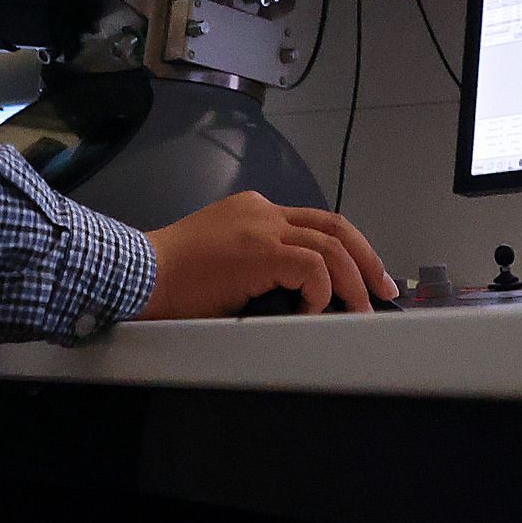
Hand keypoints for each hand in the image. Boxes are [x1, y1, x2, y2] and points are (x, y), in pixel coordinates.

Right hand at [136, 192, 396, 317]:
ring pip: (331, 246)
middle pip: (334, 227)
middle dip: (366, 259)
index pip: (313, 225)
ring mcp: (263, 228)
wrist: (138, 273)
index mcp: (254, 212)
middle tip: (383, 289)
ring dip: (353, 281)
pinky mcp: (260, 250)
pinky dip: (320, 289)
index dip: (344, 250)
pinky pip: (312, 266)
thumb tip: (294, 299)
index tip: (359, 277)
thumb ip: (257, 269)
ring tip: (361, 310)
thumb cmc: (169, 279)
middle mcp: (263, 212)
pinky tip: (311, 310)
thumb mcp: (222, 264)